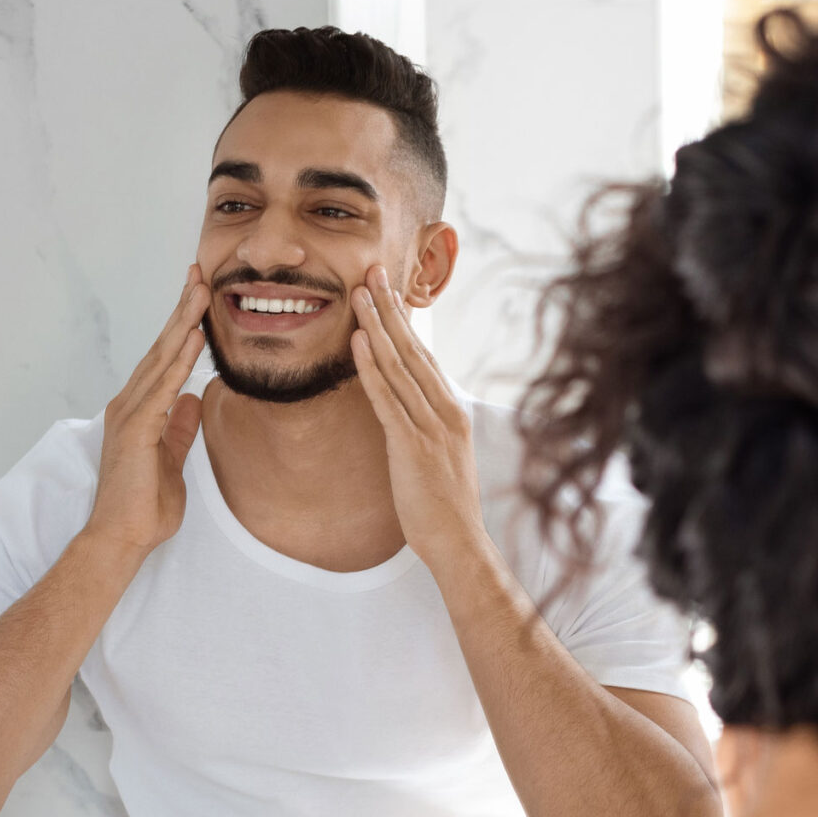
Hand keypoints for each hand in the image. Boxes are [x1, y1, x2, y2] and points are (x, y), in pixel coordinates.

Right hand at [85, 265, 209, 558]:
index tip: (199, 297)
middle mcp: (130, 405)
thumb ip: (180, 428)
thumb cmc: (144, 505)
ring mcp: (130, 415)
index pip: (164, 360)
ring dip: (182, 324)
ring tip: (201, 292)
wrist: (122, 537)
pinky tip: (195, 337)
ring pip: (161, 359)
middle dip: (181, 310)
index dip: (181, 327)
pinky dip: (180, 360)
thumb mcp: (172, 459)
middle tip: (199, 273)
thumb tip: (193, 400)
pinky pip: (163, 388)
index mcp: (139, 410)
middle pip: (160, 348)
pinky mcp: (136, 430)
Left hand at [351, 267, 489, 574]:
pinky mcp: (412, 446)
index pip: (425, 357)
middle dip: (391, 310)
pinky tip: (358, 343)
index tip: (387, 292)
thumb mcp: (441, 458)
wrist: (459, 543)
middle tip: (372, 273)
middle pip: (413, 351)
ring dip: (377, 328)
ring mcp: (431, 427)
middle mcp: (445, 412)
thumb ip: (426, 428)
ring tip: (359, 295)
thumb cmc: (447, 508)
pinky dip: (372, 368)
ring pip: (399, 367)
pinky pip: (388, 399)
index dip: (404, 322)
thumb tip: (404, 410)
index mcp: (453, 412)